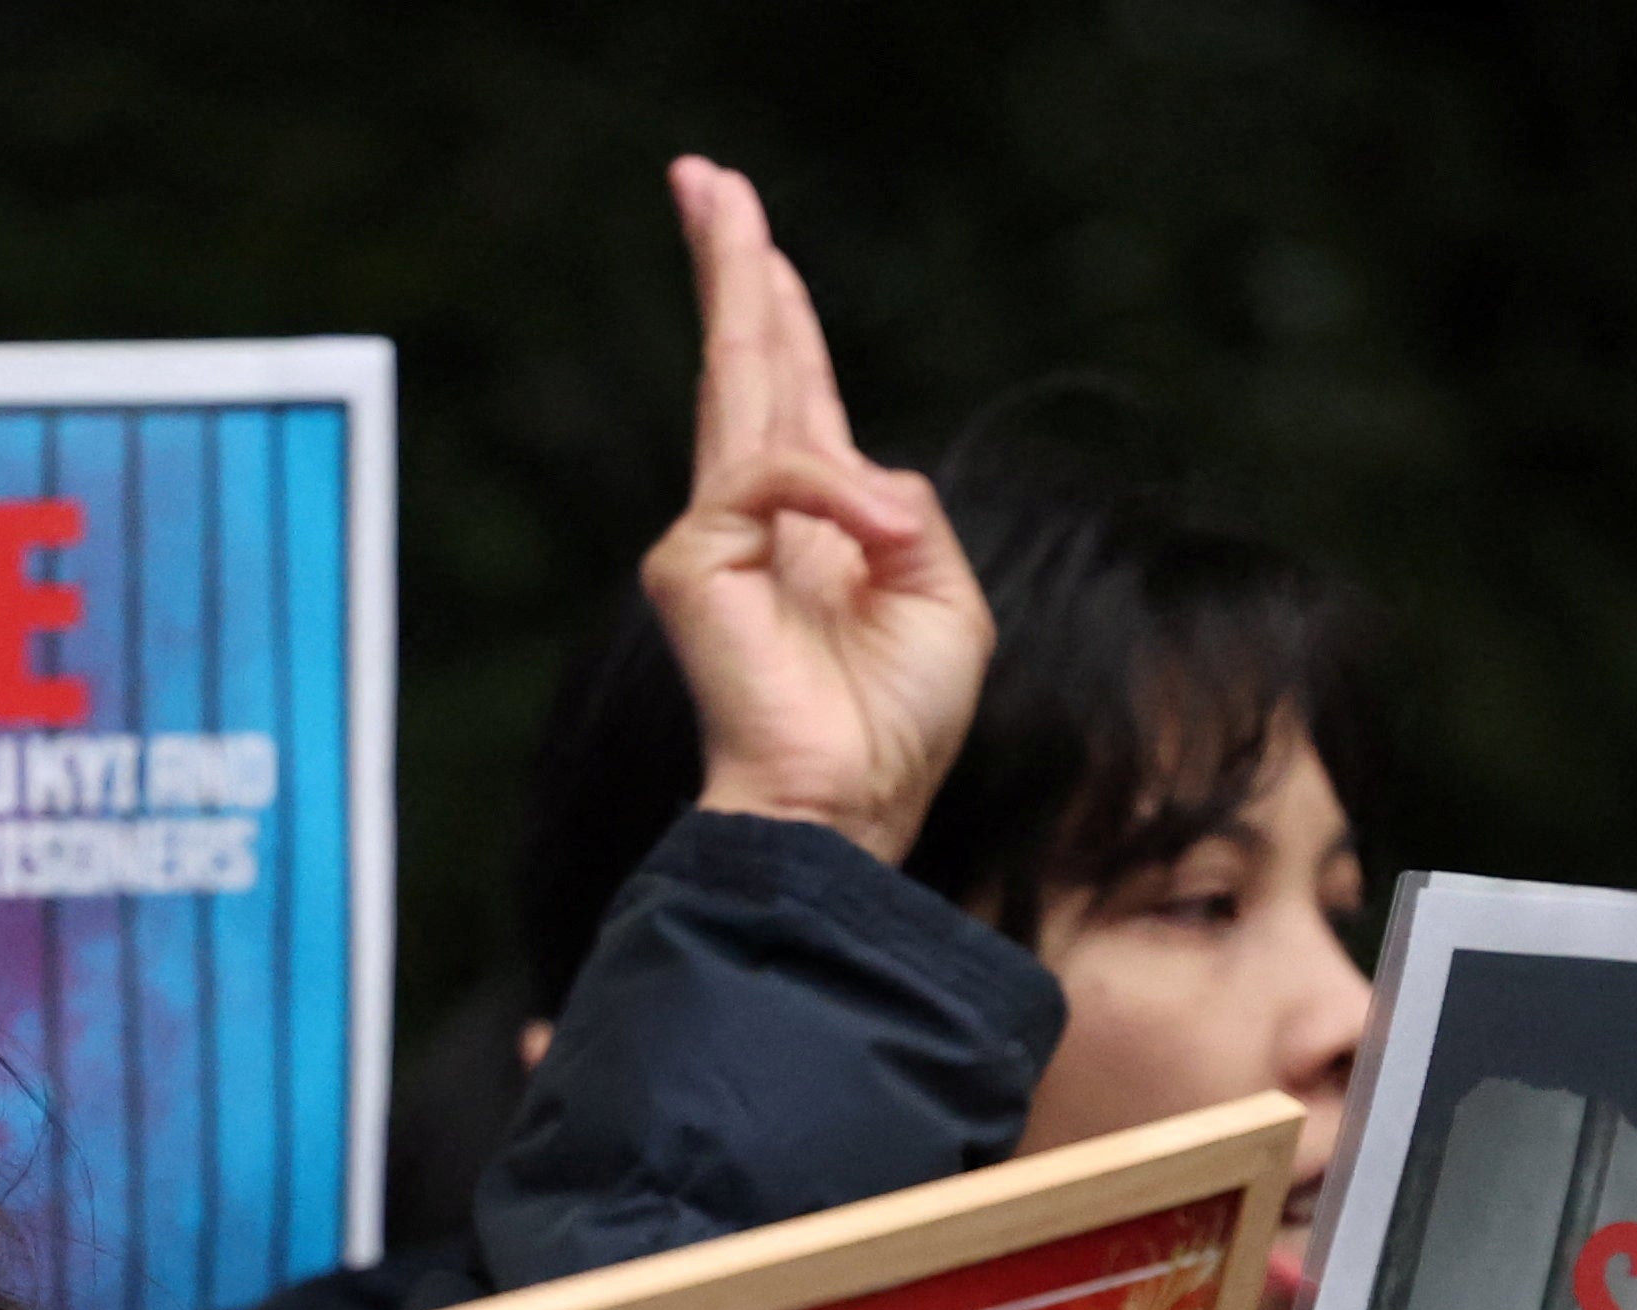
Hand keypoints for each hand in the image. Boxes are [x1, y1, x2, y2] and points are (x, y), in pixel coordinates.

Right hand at [646, 157, 990, 870]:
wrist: (850, 807)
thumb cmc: (897, 726)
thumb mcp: (944, 595)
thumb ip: (907, 508)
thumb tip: (861, 473)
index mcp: (820, 520)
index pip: (792, 390)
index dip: (774, 306)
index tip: (747, 226)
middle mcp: (759, 516)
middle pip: (743, 359)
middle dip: (728, 261)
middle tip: (701, 175)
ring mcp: (715, 535)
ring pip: (743, 390)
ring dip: (755, 316)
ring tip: (789, 325)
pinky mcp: (692, 562)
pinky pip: (772, 480)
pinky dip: (833, 500)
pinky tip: (873, 540)